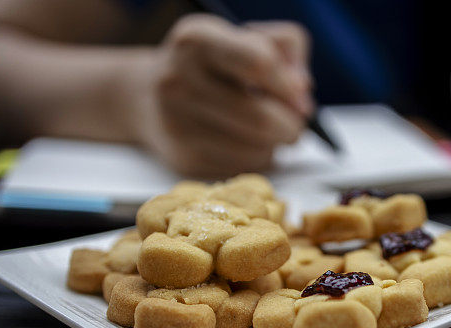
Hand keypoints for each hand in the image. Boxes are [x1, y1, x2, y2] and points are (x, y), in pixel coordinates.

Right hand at [129, 14, 312, 176]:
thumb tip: (302, 90)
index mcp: (196, 40)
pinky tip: (247, 142)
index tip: (301, 94)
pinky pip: (244, 167)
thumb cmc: (211, 64)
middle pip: (261, 118)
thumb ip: (284, 47)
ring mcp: (177, 123)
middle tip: (295, 121)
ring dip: (276, 143)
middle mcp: (179, 80)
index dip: (289, 83)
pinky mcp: (184, 158)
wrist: (149, 96)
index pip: (258, 62)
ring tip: (268, 129)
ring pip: (257, 149)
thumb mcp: (243, 37)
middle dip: (291, 125)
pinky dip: (259, 157)